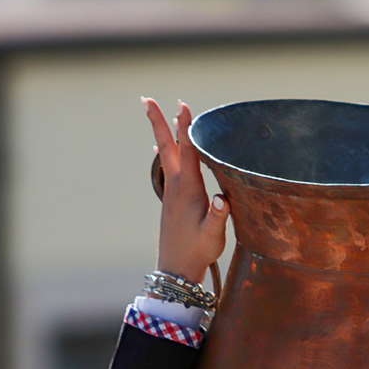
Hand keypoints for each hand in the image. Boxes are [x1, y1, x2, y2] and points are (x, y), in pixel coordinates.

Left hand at [142, 96, 230, 283]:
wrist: (176, 270)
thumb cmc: (197, 253)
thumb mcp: (213, 237)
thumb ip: (218, 218)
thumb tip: (223, 200)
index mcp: (187, 191)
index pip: (188, 153)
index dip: (186, 128)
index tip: (183, 106)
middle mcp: (176, 187)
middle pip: (167, 147)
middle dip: (159, 122)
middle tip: (146, 99)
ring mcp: (172, 193)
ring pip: (166, 155)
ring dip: (162, 133)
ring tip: (157, 114)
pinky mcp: (172, 199)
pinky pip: (169, 167)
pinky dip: (166, 151)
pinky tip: (160, 149)